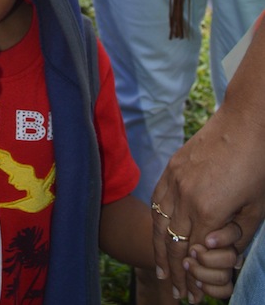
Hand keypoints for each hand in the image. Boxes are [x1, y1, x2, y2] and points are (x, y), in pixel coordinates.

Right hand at [152, 105, 264, 298]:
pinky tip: (159, 234)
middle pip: (172, 243)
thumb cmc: (258, 166)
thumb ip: (237, 237)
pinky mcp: (172, 166)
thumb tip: (223, 259)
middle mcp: (184, 196)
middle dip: (174, 273)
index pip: (193, 255)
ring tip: (162, 272)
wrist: (246, 122)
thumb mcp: (257, 209)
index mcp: (207, 210)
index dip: (192, 279)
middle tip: (178, 294)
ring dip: (160, 250)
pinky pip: (157, 200)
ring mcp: (174, 179)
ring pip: (159, 223)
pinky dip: (156, 222)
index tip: (194, 297)